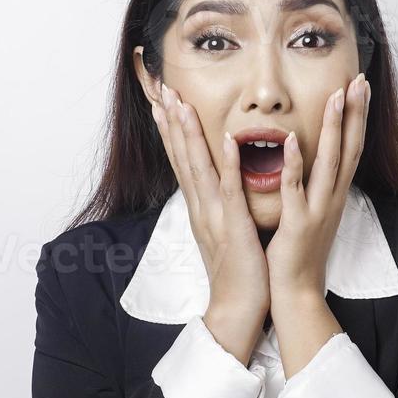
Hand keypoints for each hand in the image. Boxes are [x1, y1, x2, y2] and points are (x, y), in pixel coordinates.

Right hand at [152, 82, 267, 362]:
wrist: (237, 309)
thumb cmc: (237, 271)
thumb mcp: (223, 231)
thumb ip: (219, 205)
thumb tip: (216, 184)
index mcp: (200, 207)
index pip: (181, 160)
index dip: (170, 129)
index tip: (161, 100)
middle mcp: (201, 207)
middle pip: (181, 156)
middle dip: (170, 121)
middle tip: (160, 87)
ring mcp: (214, 215)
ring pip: (199, 167)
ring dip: (188, 134)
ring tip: (180, 103)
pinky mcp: (234, 227)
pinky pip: (230, 190)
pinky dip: (228, 163)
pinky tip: (226, 139)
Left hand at [265, 72, 369, 375]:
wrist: (295, 293)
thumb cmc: (299, 254)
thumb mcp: (312, 213)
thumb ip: (313, 186)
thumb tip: (313, 161)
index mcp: (334, 195)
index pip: (351, 148)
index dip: (357, 117)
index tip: (359, 87)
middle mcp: (332, 199)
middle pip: (350, 148)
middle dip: (355, 113)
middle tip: (360, 80)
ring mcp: (318, 211)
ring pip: (330, 163)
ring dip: (334, 128)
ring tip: (336, 96)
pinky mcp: (298, 224)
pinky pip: (296, 189)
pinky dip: (296, 163)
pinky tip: (294, 139)